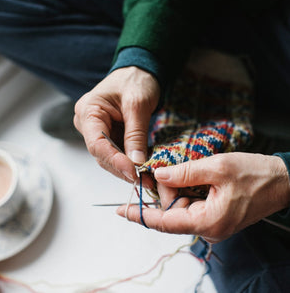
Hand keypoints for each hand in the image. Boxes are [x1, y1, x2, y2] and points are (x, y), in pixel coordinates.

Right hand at [74, 66, 159, 183]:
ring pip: (109, 156)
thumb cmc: (136, 81)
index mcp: (88, 111)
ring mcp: (98, 130)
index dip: (114, 161)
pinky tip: (142, 169)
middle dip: (122, 168)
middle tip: (143, 181)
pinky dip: (129, 162)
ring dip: (126, 168)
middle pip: (101, 154)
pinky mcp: (109, 135)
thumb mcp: (138, 105)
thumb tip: (137, 162)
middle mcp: (88, 123)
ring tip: (145, 179)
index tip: (133, 172)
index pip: (97, 143)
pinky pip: (117, 152)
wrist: (139, 72)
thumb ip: (136, 134)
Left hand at [117, 152, 289, 242]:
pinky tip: (189, 178)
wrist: (281, 180)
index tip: (122, 210)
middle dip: (164, 189)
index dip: (141, 215)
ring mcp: (210, 223)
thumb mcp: (218, 168)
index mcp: (208, 222)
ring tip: (184, 171)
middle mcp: (207, 228)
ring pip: (179, 207)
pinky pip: (190, 205)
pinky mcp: (213, 215)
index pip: (164, 222)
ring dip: (175, 188)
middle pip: (170, 212)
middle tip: (168, 169)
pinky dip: (184, 190)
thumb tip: (159, 175)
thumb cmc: (255, 175)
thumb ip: (185, 172)